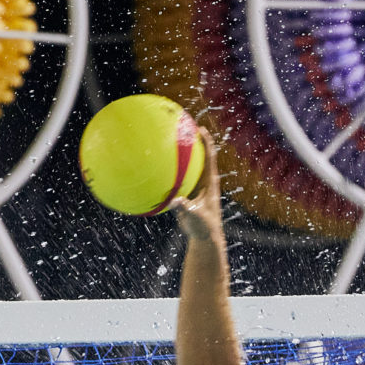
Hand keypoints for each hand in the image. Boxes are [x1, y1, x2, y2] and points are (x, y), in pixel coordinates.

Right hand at [168, 127, 223, 241]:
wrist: (204, 238)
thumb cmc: (203, 228)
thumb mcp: (195, 218)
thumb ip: (185, 209)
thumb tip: (173, 201)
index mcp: (210, 182)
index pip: (209, 156)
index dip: (206, 141)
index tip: (199, 127)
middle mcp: (203, 180)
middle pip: (199, 155)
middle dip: (192, 140)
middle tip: (183, 126)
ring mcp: (195, 186)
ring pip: (187, 166)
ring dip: (180, 154)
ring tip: (168, 141)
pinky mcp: (187, 194)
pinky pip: (176, 179)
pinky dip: (168, 173)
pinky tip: (154, 169)